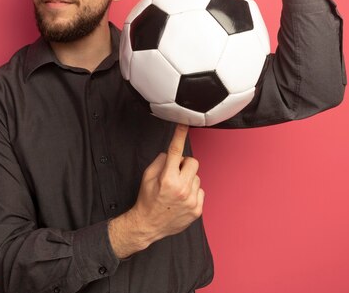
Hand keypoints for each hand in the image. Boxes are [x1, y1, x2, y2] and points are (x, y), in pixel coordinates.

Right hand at [108, 124, 204, 258]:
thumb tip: (171, 154)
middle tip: (175, 173)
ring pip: (197, 177)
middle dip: (185, 164)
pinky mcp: (197, 209)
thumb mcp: (147, 177)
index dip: (180, 135)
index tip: (184, 124)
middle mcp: (181, 189)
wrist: (148, 225)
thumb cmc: (147, 200)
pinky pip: (201, 191)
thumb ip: (160, 162)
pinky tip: (182, 199)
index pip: (176, 151)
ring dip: (188, 180)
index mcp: (167, 179)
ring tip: (176, 190)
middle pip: (193, 162)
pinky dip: (192, 192)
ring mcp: (191, 200)